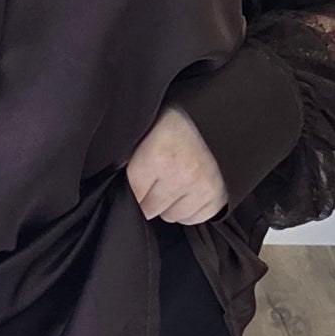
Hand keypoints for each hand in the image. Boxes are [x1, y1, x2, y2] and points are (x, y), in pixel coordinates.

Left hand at [125, 104, 228, 224]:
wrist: (213, 116)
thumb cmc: (173, 124)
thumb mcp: (145, 135)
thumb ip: (130, 163)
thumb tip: (117, 190)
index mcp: (157, 157)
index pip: (132, 194)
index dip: (132, 189)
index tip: (138, 180)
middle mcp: (181, 175)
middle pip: (149, 209)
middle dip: (149, 196)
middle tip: (158, 176)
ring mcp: (202, 188)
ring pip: (171, 216)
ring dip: (169, 204)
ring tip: (175, 179)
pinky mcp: (217, 198)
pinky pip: (192, 219)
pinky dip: (188, 208)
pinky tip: (189, 188)